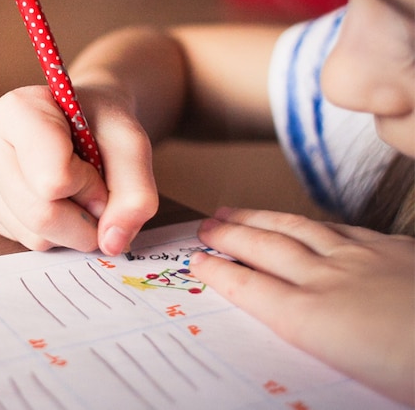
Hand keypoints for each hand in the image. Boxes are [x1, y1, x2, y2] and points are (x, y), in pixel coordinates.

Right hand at [0, 85, 157, 254]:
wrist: (78, 119)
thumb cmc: (100, 123)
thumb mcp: (131, 144)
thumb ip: (135, 192)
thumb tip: (112, 243)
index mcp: (16, 110)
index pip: (53, 179)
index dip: (90, 185)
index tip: (97, 165)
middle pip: (40, 215)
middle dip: (84, 218)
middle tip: (96, 193)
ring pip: (33, 235)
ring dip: (70, 228)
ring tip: (73, 191)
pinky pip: (23, 241)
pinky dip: (52, 232)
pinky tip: (53, 199)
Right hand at [190, 207, 414, 405]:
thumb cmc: (412, 371)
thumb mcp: (354, 378)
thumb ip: (316, 345)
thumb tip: (292, 331)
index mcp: (313, 320)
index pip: (251, 288)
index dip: (219, 272)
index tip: (196, 261)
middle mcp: (329, 281)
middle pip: (266, 249)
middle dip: (230, 235)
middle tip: (205, 225)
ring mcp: (363, 259)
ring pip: (298, 229)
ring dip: (261, 219)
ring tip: (236, 211)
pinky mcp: (395, 250)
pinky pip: (341, 228)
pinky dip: (313, 223)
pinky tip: (308, 222)